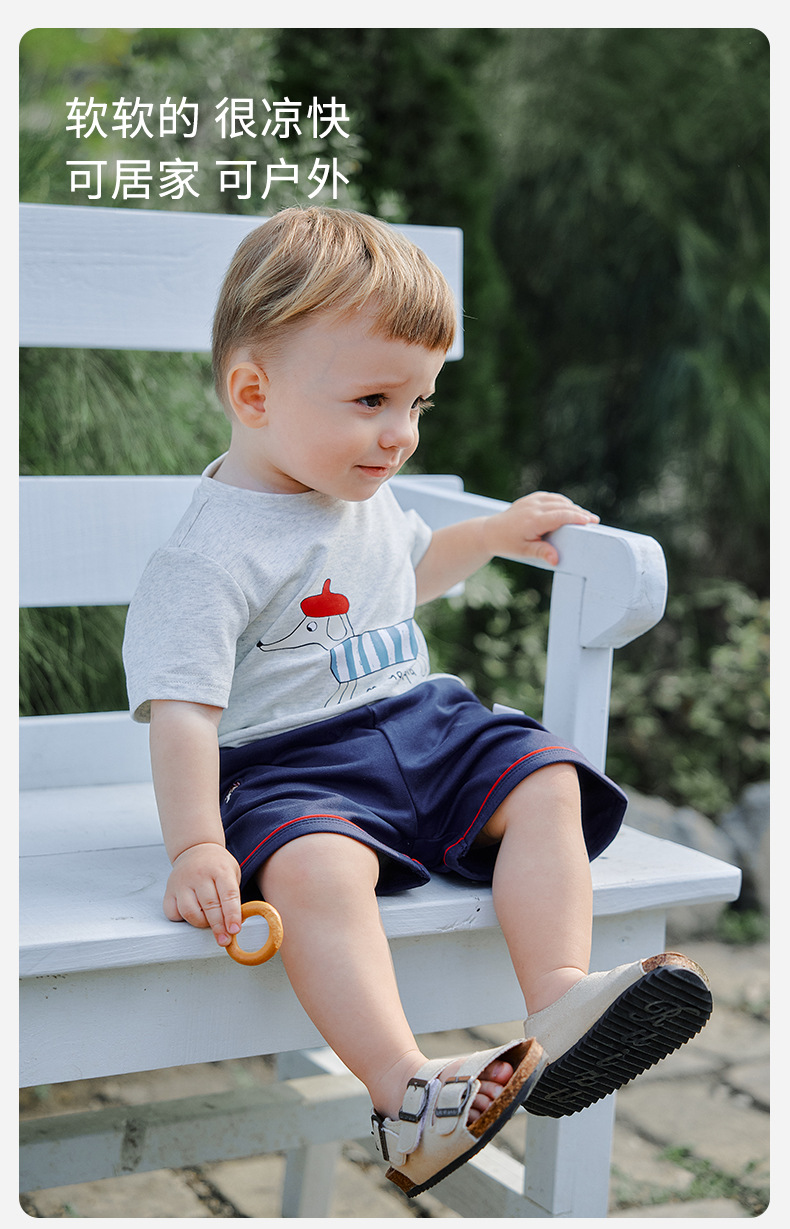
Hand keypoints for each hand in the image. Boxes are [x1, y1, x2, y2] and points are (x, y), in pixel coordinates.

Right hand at [163, 842, 241, 946]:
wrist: (196, 849)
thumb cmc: (217, 865)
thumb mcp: (232, 873)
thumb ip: (234, 896)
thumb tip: (235, 924)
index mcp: (220, 870)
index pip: (228, 895)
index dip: (232, 915)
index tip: (235, 930)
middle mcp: (200, 875)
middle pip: (210, 906)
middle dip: (219, 927)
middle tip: (225, 939)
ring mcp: (182, 882)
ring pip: (190, 912)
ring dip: (201, 924)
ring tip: (209, 924)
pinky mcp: (169, 890)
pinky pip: (173, 913)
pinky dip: (182, 919)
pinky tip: (192, 915)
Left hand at [484, 492, 598, 566]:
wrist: (490, 532)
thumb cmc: (507, 544)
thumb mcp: (523, 551)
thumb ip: (541, 553)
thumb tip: (556, 559)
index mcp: (533, 520)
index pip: (560, 516)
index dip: (577, 517)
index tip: (590, 521)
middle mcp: (533, 507)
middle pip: (562, 507)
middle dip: (579, 512)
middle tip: (594, 520)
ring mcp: (531, 501)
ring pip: (558, 500)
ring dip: (572, 506)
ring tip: (584, 516)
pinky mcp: (530, 499)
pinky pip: (550, 497)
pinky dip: (562, 502)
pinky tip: (569, 509)